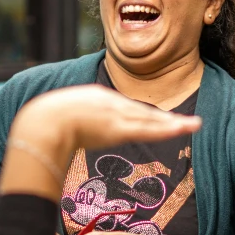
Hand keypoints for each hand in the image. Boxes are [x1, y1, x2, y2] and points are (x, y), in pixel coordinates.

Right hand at [11, 84, 202, 154]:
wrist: (42, 122)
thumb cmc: (41, 124)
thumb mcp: (54, 118)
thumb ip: (64, 125)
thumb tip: (58, 137)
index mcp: (93, 97)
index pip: (123, 107)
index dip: (141, 115)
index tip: (154, 120)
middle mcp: (109, 102)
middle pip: (141, 111)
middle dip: (163, 117)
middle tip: (185, 122)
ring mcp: (115, 114)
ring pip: (150, 119)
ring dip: (173, 123)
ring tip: (193, 125)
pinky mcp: (119, 128)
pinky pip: (149, 129)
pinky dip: (168, 129)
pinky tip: (184, 128)